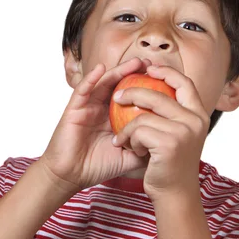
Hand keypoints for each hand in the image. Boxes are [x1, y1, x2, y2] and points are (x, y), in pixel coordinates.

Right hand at [40, 57, 151, 194]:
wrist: (71, 176)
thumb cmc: (97, 167)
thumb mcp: (128, 157)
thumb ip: (145, 149)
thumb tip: (168, 145)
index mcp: (116, 118)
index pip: (133, 97)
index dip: (147, 87)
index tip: (164, 80)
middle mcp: (103, 108)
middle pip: (121, 85)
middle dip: (136, 73)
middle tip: (152, 64)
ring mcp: (89, 107)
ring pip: (105, 83)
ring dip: (119, 71)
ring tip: (135, 62)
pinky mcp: (74, 109)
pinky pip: (82, 90)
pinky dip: (90, 78)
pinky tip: (100, 69)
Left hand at [111, 65, 210, 202]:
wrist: (175, 194)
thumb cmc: (172, 163)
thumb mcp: (179, 134)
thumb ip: (174, 113)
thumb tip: (156, 87)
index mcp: (199, 114)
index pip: (185, 82)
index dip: (166, 72)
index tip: (148, 69)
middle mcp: (196, 120)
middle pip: (159, 94)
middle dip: (133, 92)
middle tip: (117, 97)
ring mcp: (184, 131)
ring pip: (144, 115)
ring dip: (128, 127)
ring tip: (124, 138)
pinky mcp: (169, 143)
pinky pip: (138, 131)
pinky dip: (129, 140)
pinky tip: (130, 149)